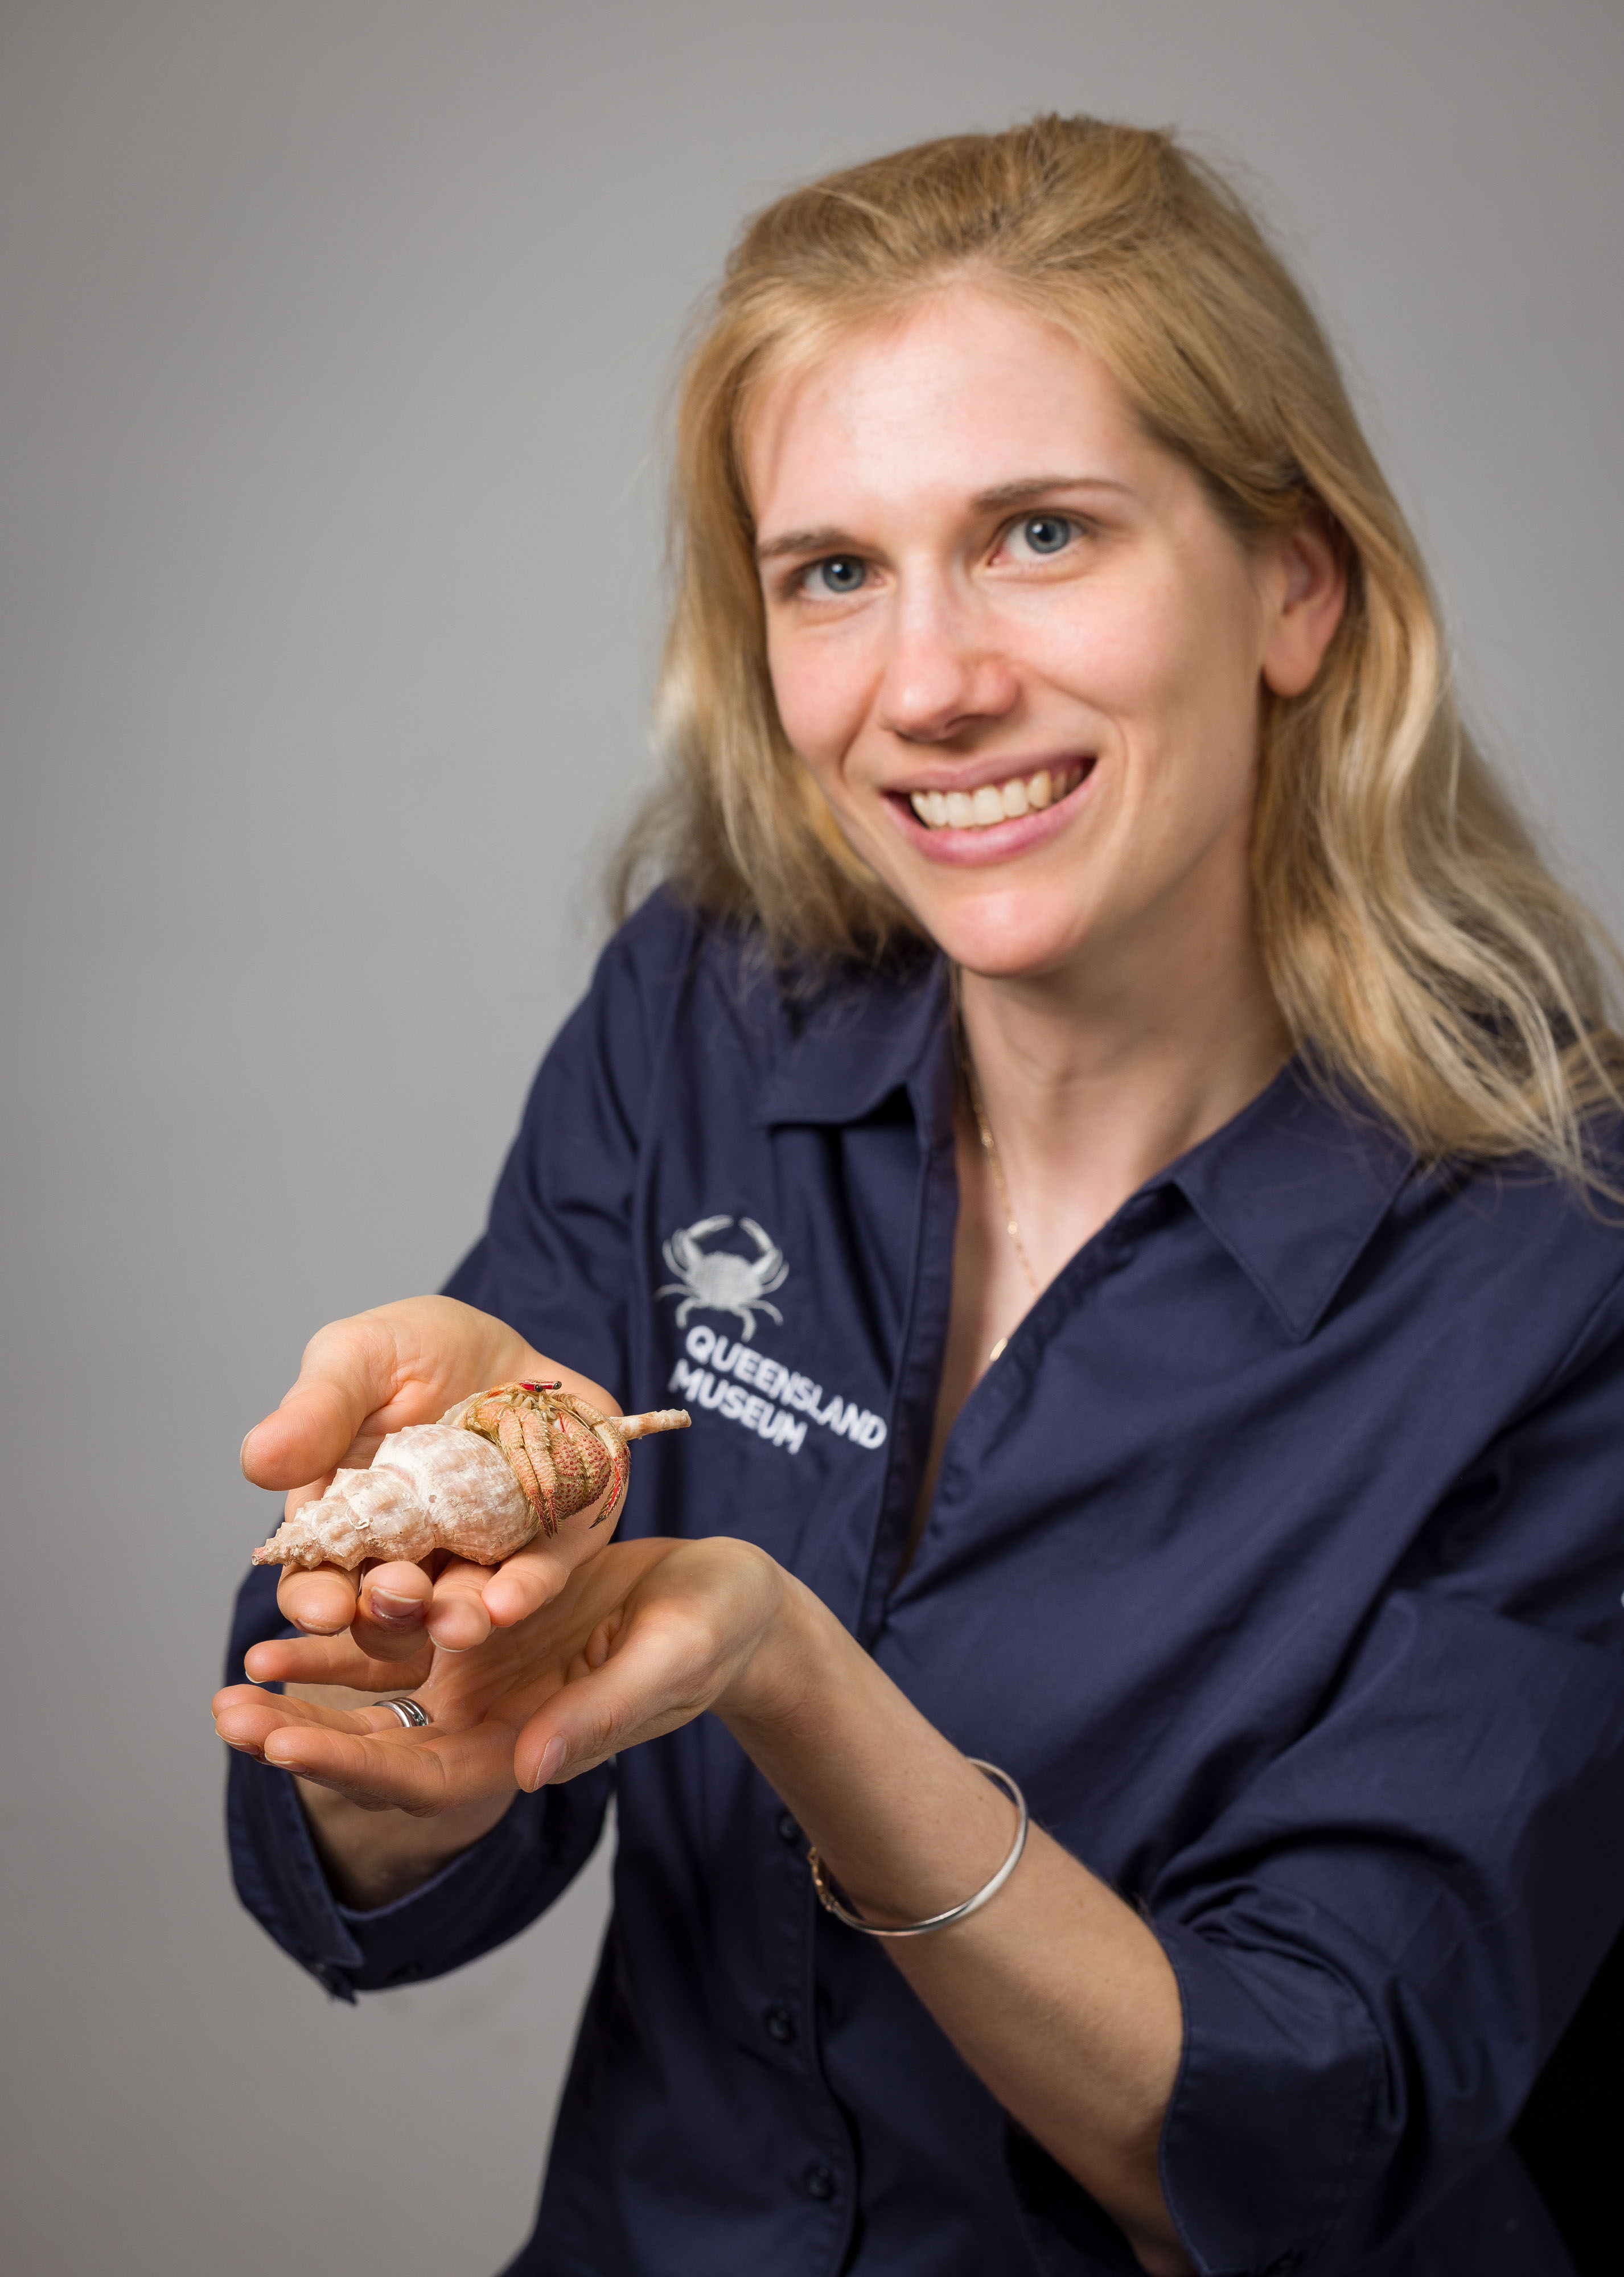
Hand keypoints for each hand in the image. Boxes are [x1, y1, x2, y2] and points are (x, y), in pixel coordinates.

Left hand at [213, 1535, 790, 1811]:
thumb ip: (599, 1719)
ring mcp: (486, 1676)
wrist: (728, 1595)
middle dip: (302, 1736)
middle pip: (384, 1746)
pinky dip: (350, 1631)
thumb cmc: (714, 1634)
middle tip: (226, 1713)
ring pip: (381, 1696)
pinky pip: (403, 1635)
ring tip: (238, 1679)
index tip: (282, 1748)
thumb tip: (528, 1771)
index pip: (426, 1780)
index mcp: (533, 1750)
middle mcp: (494, 1723)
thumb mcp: (666, 1665)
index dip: (354, 1768)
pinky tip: (301, 1608)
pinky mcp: (485, 1623)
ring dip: (310, 1689)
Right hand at [240, 1295, 626, 1658]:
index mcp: (347, 1518)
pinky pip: (538, 1575)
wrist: (509, 1339)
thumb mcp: (359, 1357)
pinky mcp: (548, 1538)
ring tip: (462, 1623)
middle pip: (391, 1610)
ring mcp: (481, 1551)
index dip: (315, 1600)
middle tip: (401, 1594)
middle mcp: (411, 1551)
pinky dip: (525, 1590)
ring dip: (459, 1621)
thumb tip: (259, 1461)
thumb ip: (317, 1409)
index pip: (320, 1579)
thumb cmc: (416, 1350)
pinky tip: (511, 1599)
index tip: (324, 1608)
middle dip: (392, 1615)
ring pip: (464, 1608)